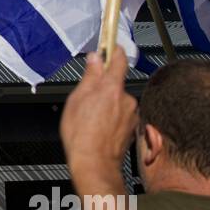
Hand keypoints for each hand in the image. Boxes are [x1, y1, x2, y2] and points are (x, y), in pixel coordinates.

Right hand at [60, 48, 136, 200]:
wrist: (94, 164)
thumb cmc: (82, 136)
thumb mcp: (77, 100)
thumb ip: (89, 77)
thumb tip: (95, 59)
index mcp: (112, 88)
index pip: (119, 59)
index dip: (113, 50)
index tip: (110, 45)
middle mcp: (126, 99)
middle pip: (115, 83)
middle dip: (103, 86)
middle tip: (86, 98)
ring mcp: (131, 114)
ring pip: (117, 100)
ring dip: (106, 104)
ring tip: (91, 118)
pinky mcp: (132, 127)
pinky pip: (120, 115)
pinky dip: (111, 118)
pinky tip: (98, 128)